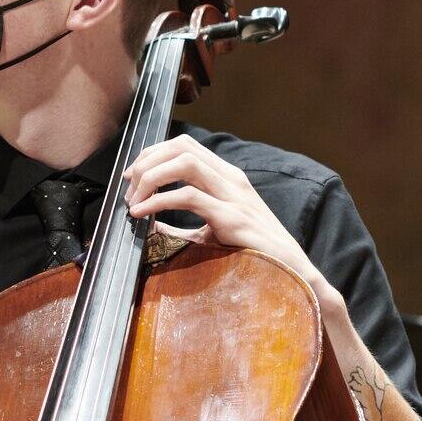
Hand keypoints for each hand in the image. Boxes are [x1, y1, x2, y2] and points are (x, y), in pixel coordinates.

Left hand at [120, 137, 340, 312]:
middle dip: (147, 162)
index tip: (131, 176)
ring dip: (151, 178)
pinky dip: (159, 202)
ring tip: (134, 202)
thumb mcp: (215, 230)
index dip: (152, 154)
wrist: (294, 275)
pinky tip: (145, 216)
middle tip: (128, 188)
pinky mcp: (232, 219)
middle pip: (181, 147)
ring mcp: (234, 197)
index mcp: (227, 177)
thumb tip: (152, 223)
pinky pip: (189, 197)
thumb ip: (186, 223)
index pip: (184, 145)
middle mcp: (231, 179)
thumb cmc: (254, 253)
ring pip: (184, 163)